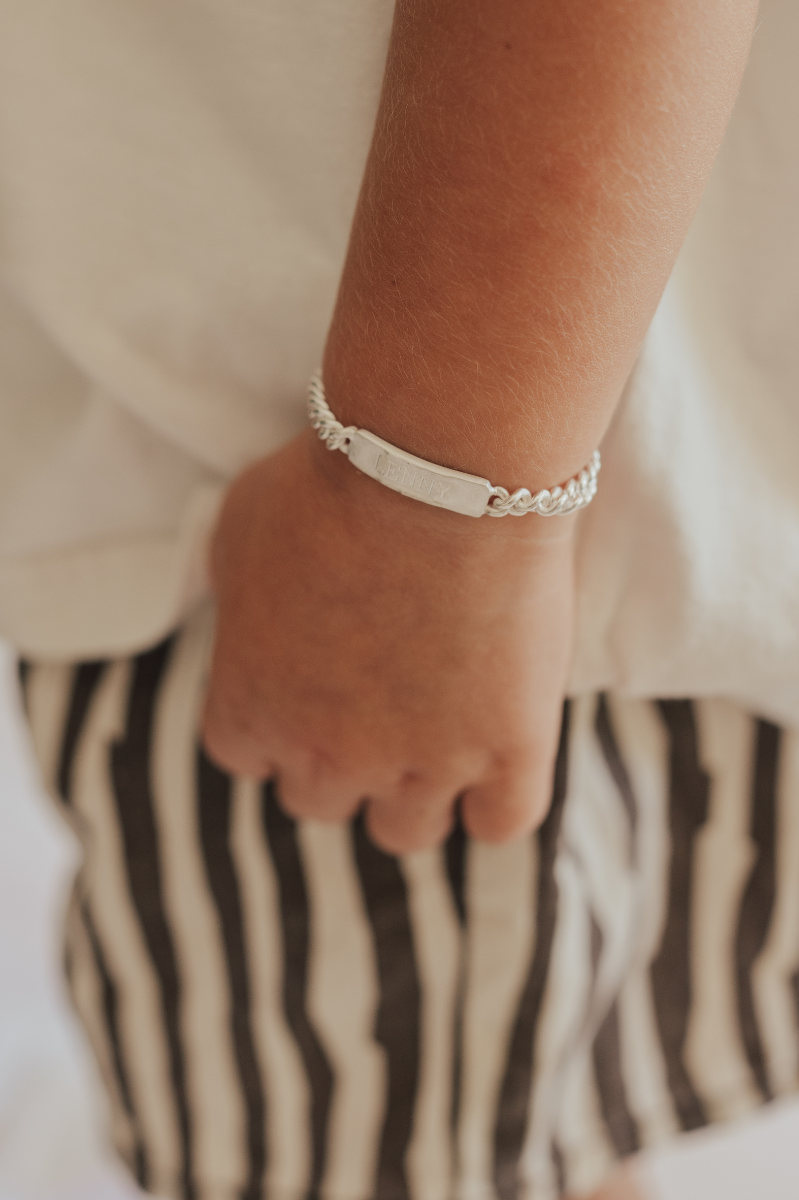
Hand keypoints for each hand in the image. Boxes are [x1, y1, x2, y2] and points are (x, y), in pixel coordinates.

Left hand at [202, 430, 575, 853]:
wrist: (439, 472)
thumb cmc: (330, 488)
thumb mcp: (236, 529)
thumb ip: (233, 597)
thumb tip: (246, 613)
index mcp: (252, 708)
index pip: (246, 760)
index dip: (277, 726)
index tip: (306, 691)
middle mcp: (328, 755)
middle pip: (319, 802)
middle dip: (340, 759)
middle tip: (373, 702)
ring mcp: (422, 763)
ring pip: (405, 832)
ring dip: (414, 791)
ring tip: (438, 734)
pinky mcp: (509, 751)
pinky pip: (501, 823)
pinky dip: (497, 799)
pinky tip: (498, 754)